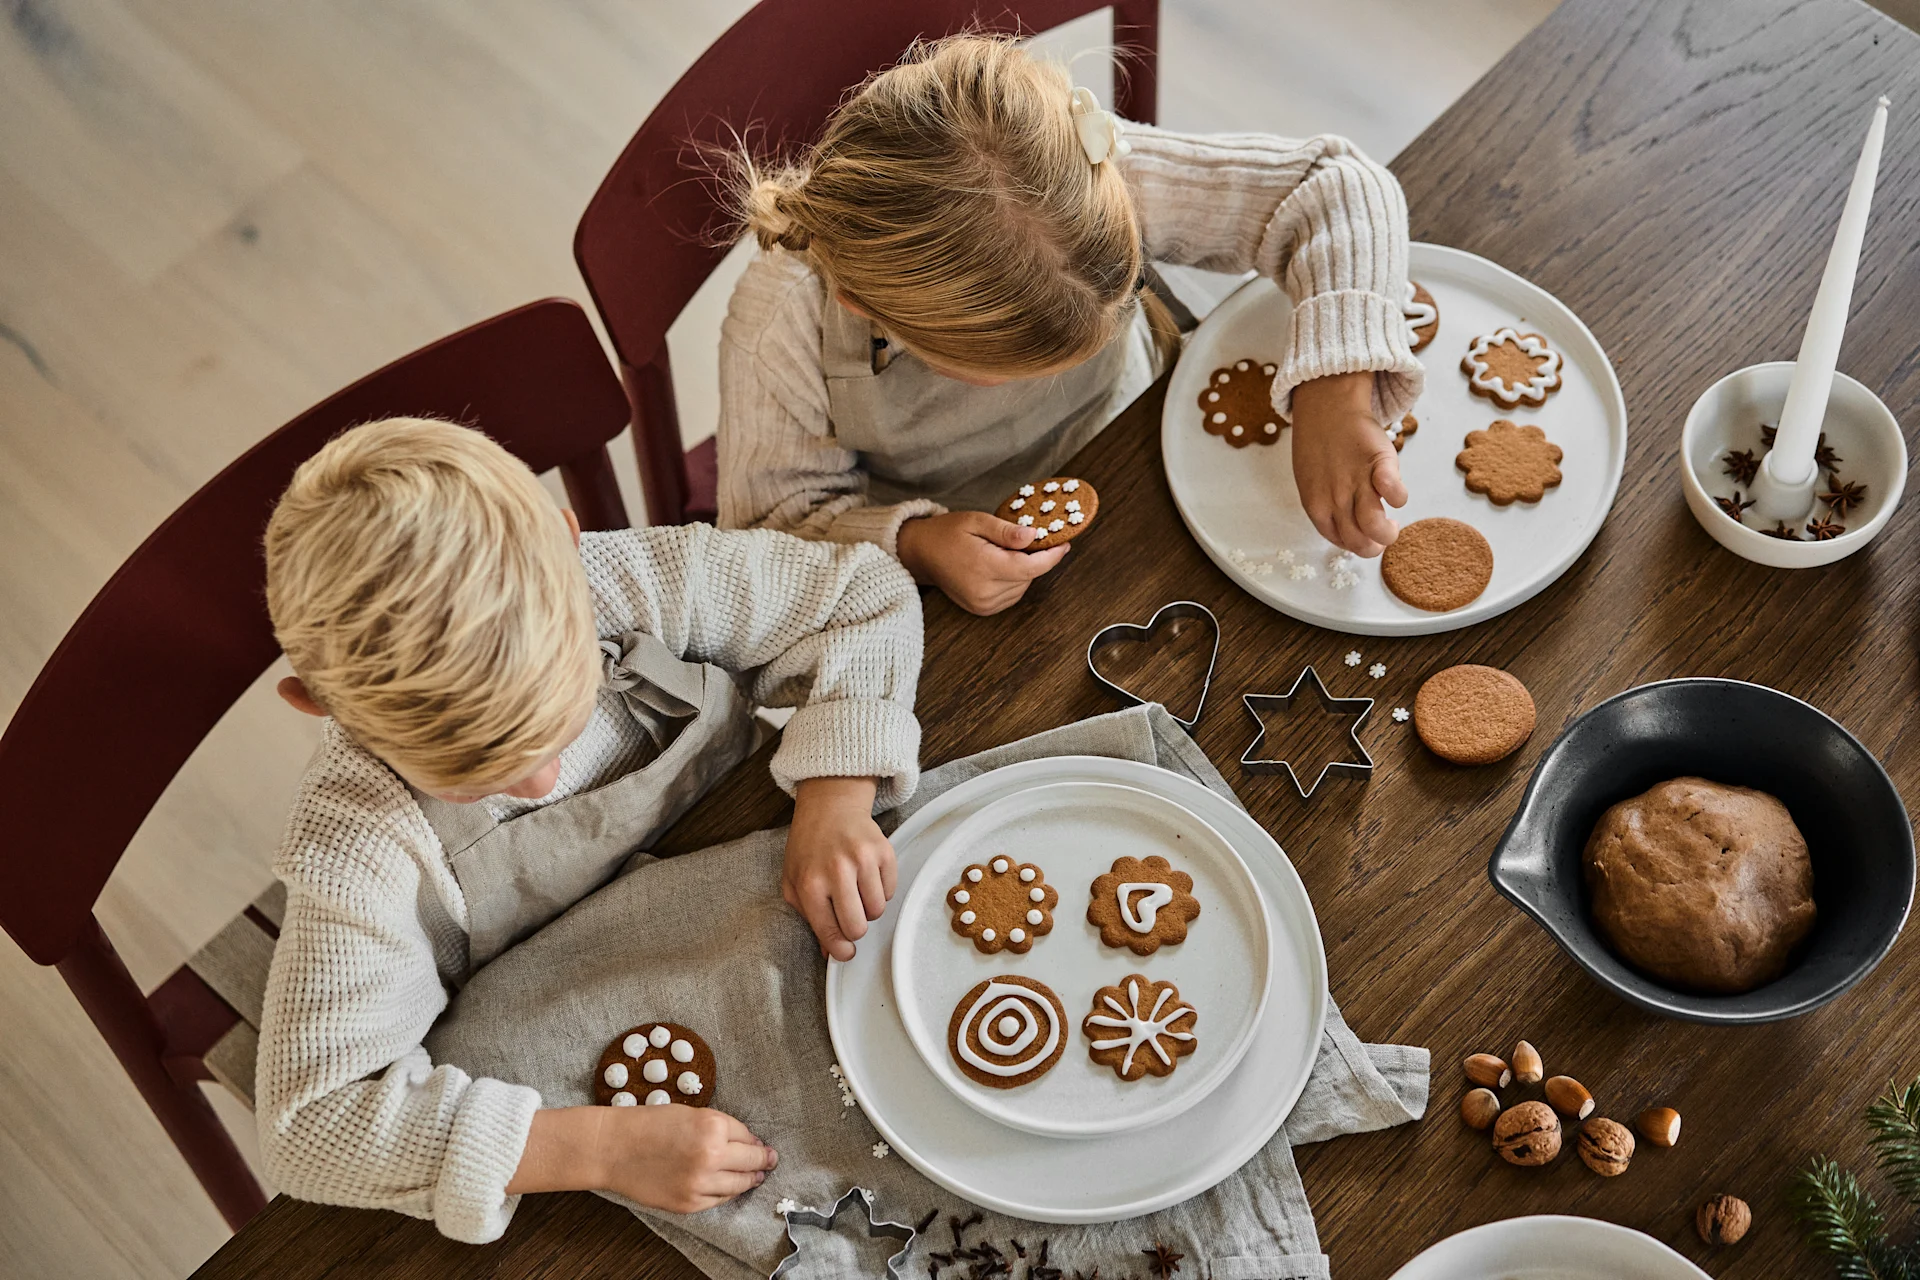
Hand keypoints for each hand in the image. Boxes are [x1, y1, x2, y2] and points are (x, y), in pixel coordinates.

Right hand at [507, 1104, 777, 1213]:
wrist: (613, 1148)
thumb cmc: (648, 1123)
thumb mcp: (690, 1113)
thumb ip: (719, 1127)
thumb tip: (748, 1142)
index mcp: (712, 1127)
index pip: (748, 1136)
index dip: (755, 1140)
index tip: (762, 1144)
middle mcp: (710, 1156)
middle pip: (751, 1162)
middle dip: (764, 1161)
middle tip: (771, 1160)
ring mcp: (699, 1184)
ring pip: (739, 1185)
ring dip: (750, 1179)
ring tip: (756, 1176)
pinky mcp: (688, 1203)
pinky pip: (718, 1200)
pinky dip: (726, 1193)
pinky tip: (729, 1187)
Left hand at [783, 776, 893, 960]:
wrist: (830, 807)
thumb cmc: (809, 847)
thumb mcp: (793, 882)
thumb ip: (808, 917)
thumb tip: (830, 950)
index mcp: (810, 883)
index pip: (829, 931)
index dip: (840, 949)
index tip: (845, 952)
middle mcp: (837, 871)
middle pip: (858, 927)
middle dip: (854, 928)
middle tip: (848, 916)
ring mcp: (863, 859)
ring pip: (878, 911)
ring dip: (868, 908)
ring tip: (855, 891)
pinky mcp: (884, 851)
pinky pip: (890, 891)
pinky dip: (880, 890)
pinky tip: (866, 876)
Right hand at [896, 511, 1067, 614]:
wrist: (920, 553)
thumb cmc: (946, 533)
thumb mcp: (977, 521)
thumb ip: (1007, 531)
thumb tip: (1034, 536)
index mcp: (984, 567)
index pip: (1030, 568)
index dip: (1051, 556)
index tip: (1064, 544)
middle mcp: (984, 591)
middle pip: (1028, 577)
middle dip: (1034, 559)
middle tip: (1025, 539)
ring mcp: (982, 604)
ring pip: (1022, 588)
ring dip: (1023, 571)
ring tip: (1004, 552)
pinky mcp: (981, 610)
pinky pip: (1011, 596)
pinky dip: (1013, 581)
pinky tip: (1000, 566)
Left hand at [1290, 371, 1406, 556]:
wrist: (1327, 406)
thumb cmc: (1320, 446)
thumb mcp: (1312, 481)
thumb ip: (1327, 506)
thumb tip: (1348, 527)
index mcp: (1316, 505)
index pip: (1340, 540)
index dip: (1358, 545)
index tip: (1368, 538)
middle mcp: (1335, 498)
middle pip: (1358, 540)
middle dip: (1375, 545)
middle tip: (1384, 534)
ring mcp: (1357, 481)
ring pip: (1373, 524)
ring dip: (1388, 532)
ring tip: (1393, 523)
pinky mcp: (1378, 462)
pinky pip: (1393, 490)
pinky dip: (1398, 497)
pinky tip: (1395, 494)